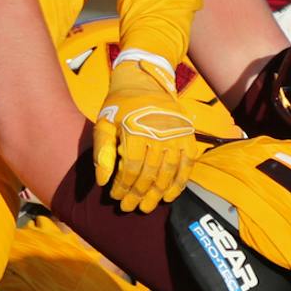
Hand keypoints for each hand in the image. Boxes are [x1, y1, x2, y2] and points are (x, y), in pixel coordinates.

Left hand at [94, 58, 198, 212]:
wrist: (145, 82)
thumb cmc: (119, 106)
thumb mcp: (104, 124)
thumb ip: (102, 152)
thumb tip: (102, 181)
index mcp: (135, 131)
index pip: (130, 168)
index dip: (122, 186)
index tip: (115, 198)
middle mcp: (159, 134)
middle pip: (149, 174)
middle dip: (138, 194)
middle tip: (129, 208)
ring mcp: (177, 136)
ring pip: (168, 172)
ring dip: (157, 194)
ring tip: (146, 207)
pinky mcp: (188, 136)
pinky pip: (187, 165)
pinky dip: (180, 182)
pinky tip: (169, 196)